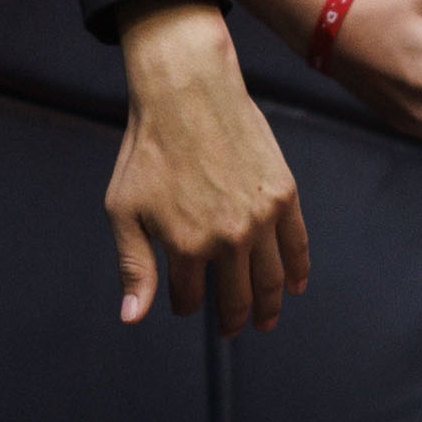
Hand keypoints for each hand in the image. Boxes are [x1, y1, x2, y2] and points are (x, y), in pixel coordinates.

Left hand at [107, 0, 307, 329]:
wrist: (187, 92)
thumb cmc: (148, 149)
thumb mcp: (124, 210)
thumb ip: (133, 266)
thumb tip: (133, 318)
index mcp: (185, 246)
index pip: (189, 299)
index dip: (184, 306)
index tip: (182, 304)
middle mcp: (228, 239)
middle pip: (235, 299)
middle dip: (230, 319)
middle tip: (229, 329)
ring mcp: (261, 218)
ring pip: (270, 280)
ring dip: (268, 307)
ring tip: (264, 321)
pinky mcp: (284, 195)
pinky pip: (297, 245)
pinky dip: (297, 271)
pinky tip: (294, 287)